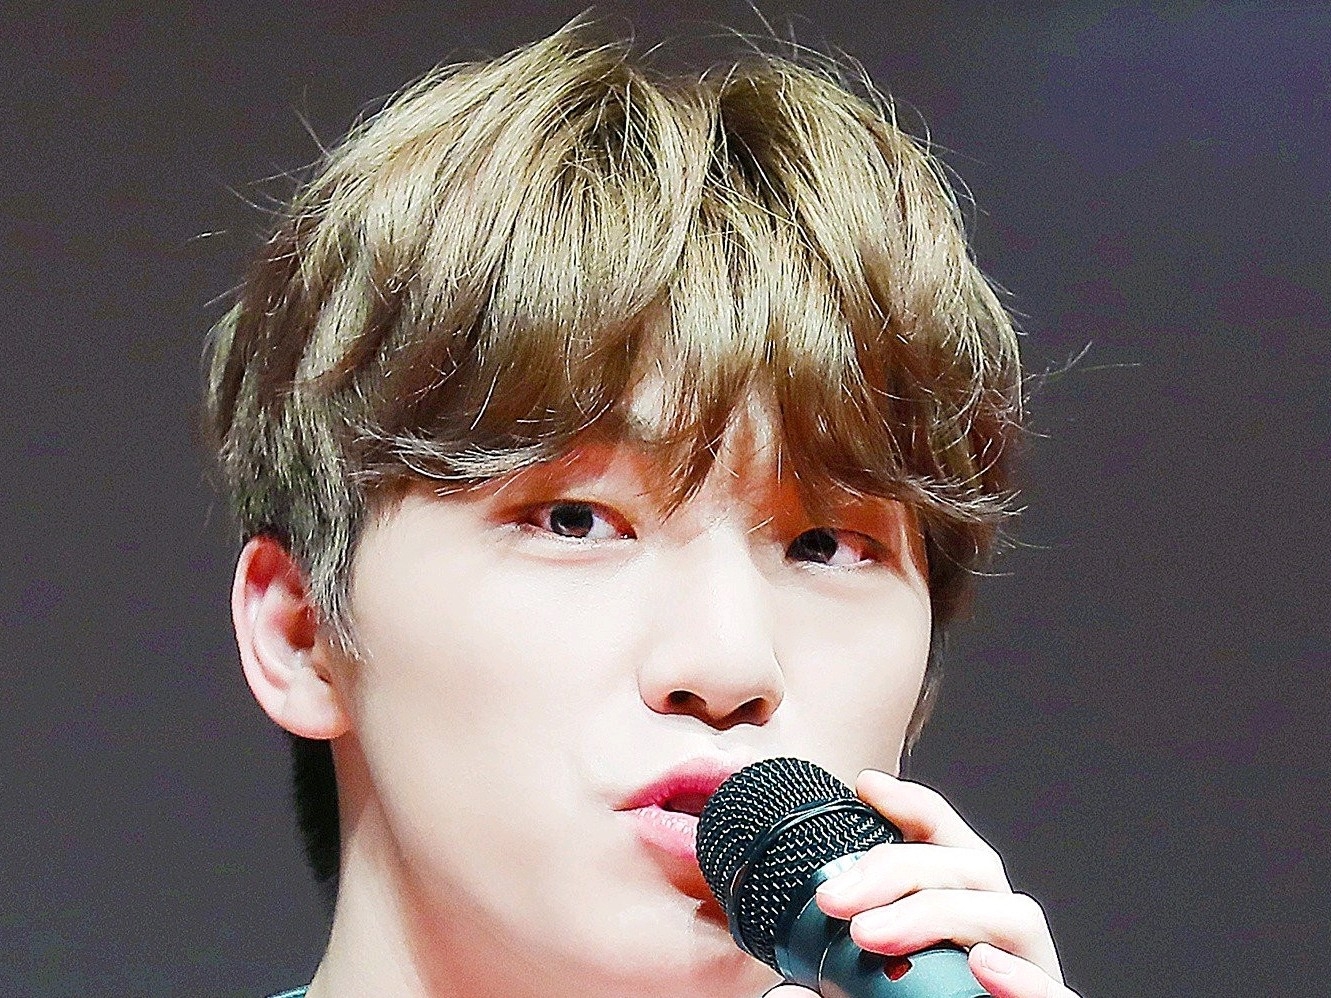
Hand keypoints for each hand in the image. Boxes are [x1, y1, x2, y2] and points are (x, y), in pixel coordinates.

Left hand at [812, 770, 1080, 997]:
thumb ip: (836, 989)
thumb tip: (781, 994)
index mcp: (964, 914)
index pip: (948, 842)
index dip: (913, 807)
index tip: (862, 787)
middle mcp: (1003, 936)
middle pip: (972, 868)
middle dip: (898, 868)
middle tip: (832, 898)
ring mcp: (1033, 974)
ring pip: (1014, 914)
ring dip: (938, 912)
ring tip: (869, 934)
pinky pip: (1058, 996)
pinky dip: (1023, 980)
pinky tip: (981, 967)